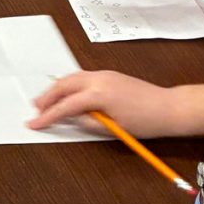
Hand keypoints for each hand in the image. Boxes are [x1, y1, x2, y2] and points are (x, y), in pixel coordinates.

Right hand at [28, 70, 178, 135]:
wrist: (168, 107)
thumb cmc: (146, 121)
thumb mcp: (114, 129)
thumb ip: (90, 123)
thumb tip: (74, 119)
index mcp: (99, 94)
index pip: (65, 106)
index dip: (48, 116)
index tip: (34, 123)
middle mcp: (98, 79)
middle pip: (64, 85)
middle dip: (47, 97)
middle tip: (35, 109)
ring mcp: (104, 74)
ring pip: (72, 78)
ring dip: (57, 88)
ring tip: (46, 100)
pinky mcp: (109, 75)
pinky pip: (82, 76)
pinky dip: (69, 84)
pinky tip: (66, 93)